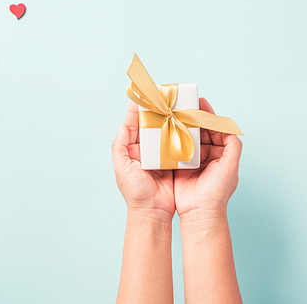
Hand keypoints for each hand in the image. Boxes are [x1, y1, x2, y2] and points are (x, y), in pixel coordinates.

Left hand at [112, 101, 174, 217]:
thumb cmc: (135, 192)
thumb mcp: (121, 168)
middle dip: (157, 110)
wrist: (153, 212)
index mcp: (132, 150)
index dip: (138, 109)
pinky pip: (179, 143)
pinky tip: (187, 123)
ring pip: (167, 131)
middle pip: (152, 125)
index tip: (142, 94)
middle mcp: (147, 150)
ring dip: (171, 119)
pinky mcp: (176, 162)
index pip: (134, 124)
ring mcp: (162, 155)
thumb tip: (123, 125)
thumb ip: (119, 146)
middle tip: (163, 95)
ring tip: (176, 105)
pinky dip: (182, 132)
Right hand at [174, 98, 242, 218]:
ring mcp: (192, 159)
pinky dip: (171, 139)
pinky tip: (165, 130)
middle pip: (199, 130)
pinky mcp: (179, 165)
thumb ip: (233, 145)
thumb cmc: (217, 192)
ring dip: (180, 126)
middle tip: (182, 105)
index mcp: (220, 152)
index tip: (198, 102)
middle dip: (191, 118)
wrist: (200, 212)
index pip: (214, 128)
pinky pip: (175, 148)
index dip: (207, 115)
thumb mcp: (230, 166)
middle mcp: (207, 154)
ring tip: (172, 114)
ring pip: (186, 137)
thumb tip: (229, 127)